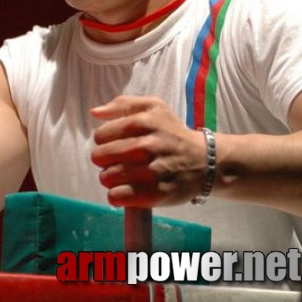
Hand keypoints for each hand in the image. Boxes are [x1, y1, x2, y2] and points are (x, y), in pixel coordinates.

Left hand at [90, 95, 208, 207]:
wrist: (207, 161)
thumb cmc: (172, 133)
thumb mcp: (153, 107)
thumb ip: (122, 104)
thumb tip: (95, 112)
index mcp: (143, 122)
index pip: (100, 136)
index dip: (104, 141)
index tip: (115, 144)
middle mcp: (147, 146)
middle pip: (100, 157)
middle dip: (104, 160)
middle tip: (117, 161)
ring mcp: (152, 171)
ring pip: (107, 177)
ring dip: (110, 178)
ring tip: (122, 175)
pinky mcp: (156, 194)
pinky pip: (118, 197)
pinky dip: (116, 196)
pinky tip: (125, 190)